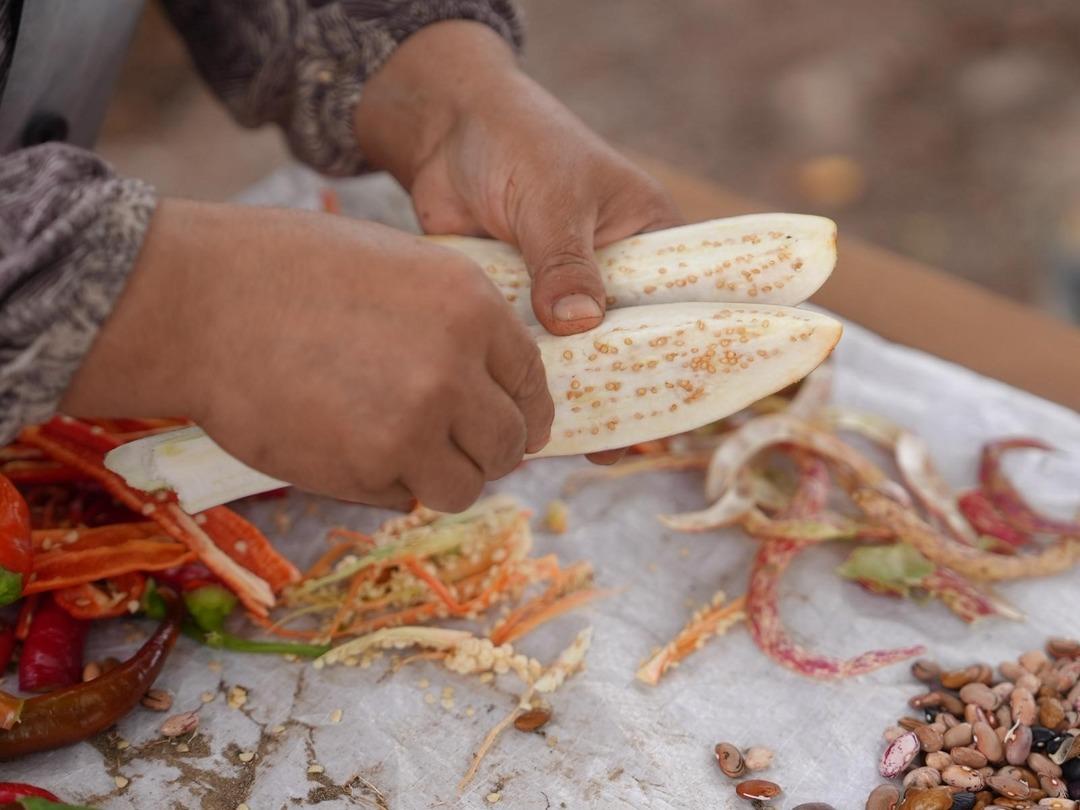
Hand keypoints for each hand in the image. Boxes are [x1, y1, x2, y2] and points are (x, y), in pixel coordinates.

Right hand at [60, 200, 553, 511]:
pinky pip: (405, 497)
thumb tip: (486, 380)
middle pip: (509, 441)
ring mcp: (416, 423)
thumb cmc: (286, 273)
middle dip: (488, 452)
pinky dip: (387, 487)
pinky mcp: (369, 468)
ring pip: (466, 484)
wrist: (201, 301)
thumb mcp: (396, 269)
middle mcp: (457, 367)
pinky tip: (348, 450)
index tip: (514, 428)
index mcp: (471, 306)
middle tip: (457, 450)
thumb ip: (452, 323)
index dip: (523, 411)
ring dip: (442, 478)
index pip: (530, 381)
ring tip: (400, 455)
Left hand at [356, 22, 682, 462]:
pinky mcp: (519, 305)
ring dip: (576, 391)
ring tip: (576, 445)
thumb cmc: (519, 142)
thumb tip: (578, 324)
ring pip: (579, 354)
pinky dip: (528, 379)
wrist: (446, 130)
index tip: (683, 405)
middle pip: (631, 342)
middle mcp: (614, 273)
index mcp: (649, 239)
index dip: (689, 355)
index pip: (686, 304)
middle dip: (627, 389)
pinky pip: (531, 351)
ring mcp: (564, 293)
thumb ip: (565, 259)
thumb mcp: (554, 196)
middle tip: (624, 444)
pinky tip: (526, 417)